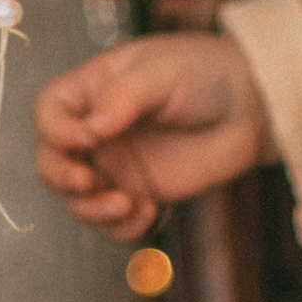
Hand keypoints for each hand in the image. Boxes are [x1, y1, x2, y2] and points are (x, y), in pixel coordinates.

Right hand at [34, 35, 274, 242]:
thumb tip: (92, 128)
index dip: (57, 129)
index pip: (50, 111)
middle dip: (61, 176)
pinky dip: (122, 228)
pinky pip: (115, 224)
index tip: (88, 138)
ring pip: (77, 200)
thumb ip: (125, 96)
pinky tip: (149, 213)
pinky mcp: (141, 194)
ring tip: (127, 204)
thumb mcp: (162, 72)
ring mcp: (117, 165)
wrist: (251, 107)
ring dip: (91, 209)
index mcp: (93, 91)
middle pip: (51, 160)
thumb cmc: (204, 74)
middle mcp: (97, 131)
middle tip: (89, 181)